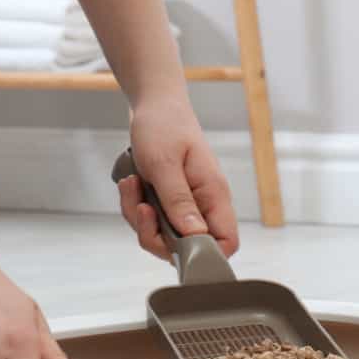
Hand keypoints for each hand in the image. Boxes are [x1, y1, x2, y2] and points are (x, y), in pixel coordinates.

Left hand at [117, 94, 238, 259]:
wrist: (154, 104)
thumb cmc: (164, 126)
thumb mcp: (164, 163)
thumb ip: (178, 201)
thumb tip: (195, 236)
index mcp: (213, 194)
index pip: (226, 242)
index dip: (205, 254)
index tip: (173, 244)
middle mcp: (203, 204)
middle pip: (188, 247)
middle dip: (155, 235)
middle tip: (142, 208)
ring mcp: (185, 204)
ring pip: (163, 236)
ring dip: (139, 218)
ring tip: (133, 186)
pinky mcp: (168, 201)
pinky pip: (150, 221)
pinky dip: (135, 207)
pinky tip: (132, 183)